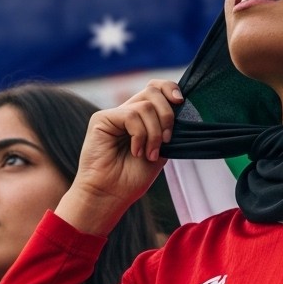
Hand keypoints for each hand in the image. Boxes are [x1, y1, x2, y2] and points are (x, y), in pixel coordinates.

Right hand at [55, 80, 183, 234]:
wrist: (110, 195)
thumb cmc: (132, 178)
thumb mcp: (160, 151)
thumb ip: (167, 129)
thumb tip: (180, 107)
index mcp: (141, 117)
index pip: (156, 88)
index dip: (170, 88)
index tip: (181, 101)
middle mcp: (127, 112)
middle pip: (153, 90)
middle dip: (167, 115)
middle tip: (166, 140)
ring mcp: (114, 114)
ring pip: (146, 106)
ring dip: (154, 133)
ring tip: (149, 154)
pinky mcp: (101, 119)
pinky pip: (131, 116)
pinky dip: (139, 135)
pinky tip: (136, 151)